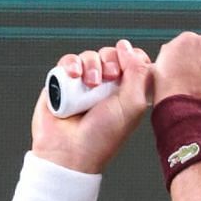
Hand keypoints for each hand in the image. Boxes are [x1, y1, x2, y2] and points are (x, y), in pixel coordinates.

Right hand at [29, 40, 153, 173]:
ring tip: (90, 84)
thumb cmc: (101, 137)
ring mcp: (84, 84)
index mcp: (128, 93)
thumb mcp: (132, 106)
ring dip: (91, 65)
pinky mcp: (62, 82)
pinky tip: (74, 77)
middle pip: (112, 54)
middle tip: (109, 78)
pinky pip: (68, 61)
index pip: (134, 61)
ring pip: (90, 56)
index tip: (128, 67)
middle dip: (111, 61)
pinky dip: (71, 64)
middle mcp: (106, 87)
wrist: (68, 152)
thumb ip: (138, 73)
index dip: (132, 58)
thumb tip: (128, 48)